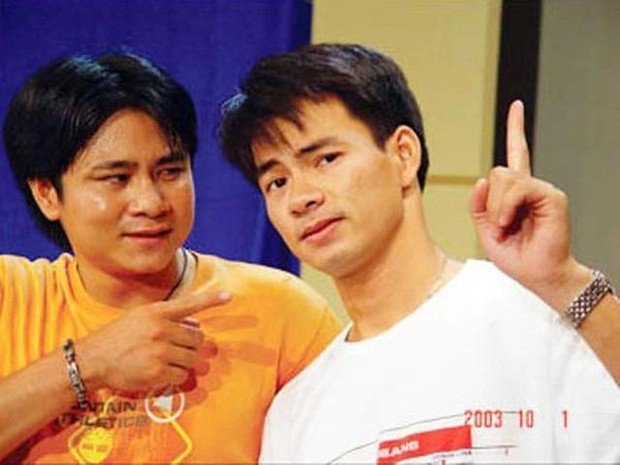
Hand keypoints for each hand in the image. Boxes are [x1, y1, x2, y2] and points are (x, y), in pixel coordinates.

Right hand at [77, 290, 230, 391]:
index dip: (211, 299)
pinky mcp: (158, 371)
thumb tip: (195, 324)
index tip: (228, 296)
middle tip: (177, 348)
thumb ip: (166, 317)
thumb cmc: (117, 337)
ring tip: (167, 361)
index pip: (190, 303)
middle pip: (197, 338)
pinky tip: (161, 372)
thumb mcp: (140, 317)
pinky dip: (176, 376)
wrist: (92, 359)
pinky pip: (182, 375)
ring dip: (185, 362)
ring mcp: (160, 351)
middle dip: (192, 345)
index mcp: (157, 312)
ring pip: (192, 358)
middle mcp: (161, 329)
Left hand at [469, 100, 589, 307]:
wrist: (538, 275)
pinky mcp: (551, 196)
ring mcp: (542, 189)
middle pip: (496, 173)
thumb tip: (481, 180)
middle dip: (489, 204)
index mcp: (516, 193)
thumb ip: (478, 206)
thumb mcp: (486, 231)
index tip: (516, 106)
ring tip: (508, 226)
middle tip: (500, 226)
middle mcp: (530, 186)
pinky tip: (512, 222)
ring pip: (503, 179)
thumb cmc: (516, 256)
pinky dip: (506, 208)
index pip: (515, 154)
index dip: (515, 130)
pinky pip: (517, 189)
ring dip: (496, 208)